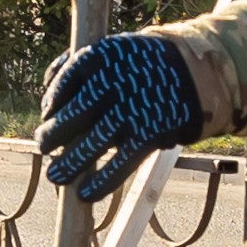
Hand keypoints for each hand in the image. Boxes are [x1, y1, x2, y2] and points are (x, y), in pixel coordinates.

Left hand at [38, 35, 201, 200]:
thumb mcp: (117, 52)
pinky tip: (85, 194)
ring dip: (69, 164)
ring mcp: (132, 109)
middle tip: (43, 146)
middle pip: (73, 116)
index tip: (47, 115)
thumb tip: (48, 106)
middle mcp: (114, 82)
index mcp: (101, 55)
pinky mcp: (151, 133)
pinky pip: (119, 164)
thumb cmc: (147, 64)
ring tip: (55, 176)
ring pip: (91, 144)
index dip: (51, 102)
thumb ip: (83, 69)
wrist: (202, 70)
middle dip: (53, 135)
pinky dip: (100, 183)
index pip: (63, 82)